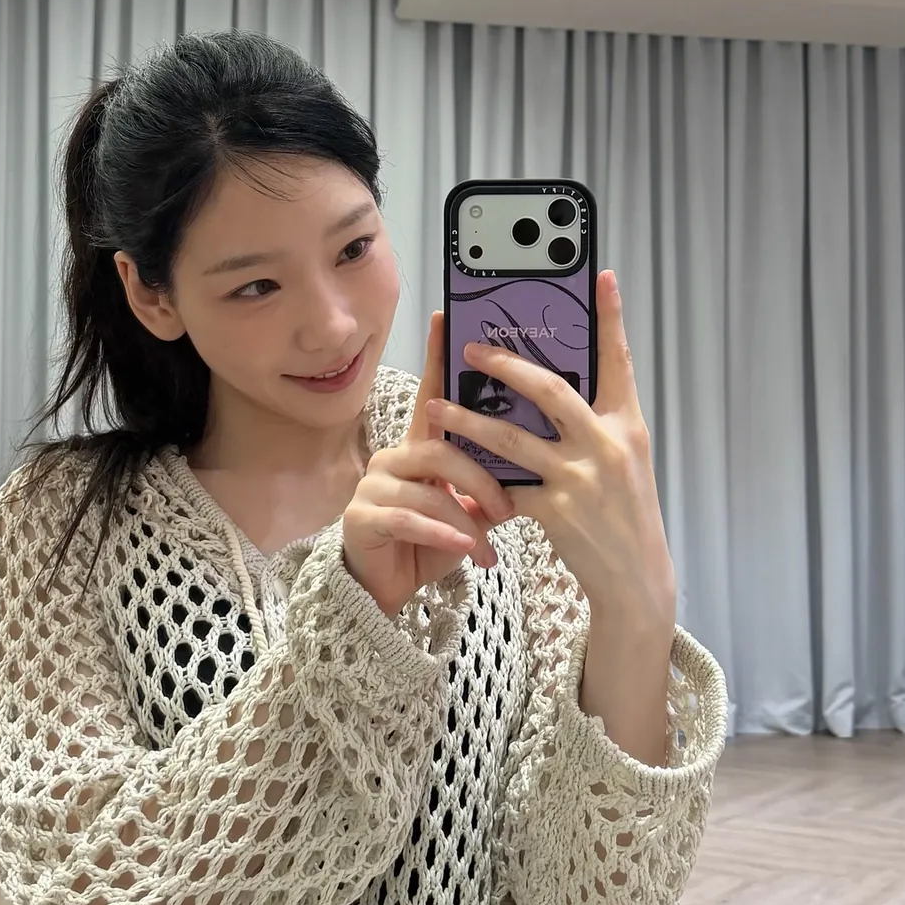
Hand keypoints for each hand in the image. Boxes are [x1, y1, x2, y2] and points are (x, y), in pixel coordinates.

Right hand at [343, 313, 514, 617]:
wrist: (389, 589)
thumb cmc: (435, 540)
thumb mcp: (471, 509)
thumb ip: (493, 479)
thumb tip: (543, 454)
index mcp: (422, 446)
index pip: (434, 395)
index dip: (438, 356)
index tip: (446, 316)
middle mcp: (395, 456)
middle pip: (443, 448)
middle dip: (481, 479)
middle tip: (508, 508)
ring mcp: (374, 485)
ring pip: (430, 486)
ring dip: (466, 517)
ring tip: (488, 543)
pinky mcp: (362, 517)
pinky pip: (410, 518)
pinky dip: (444, 535)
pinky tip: (465, 549)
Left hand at [427, 270, 676, 629]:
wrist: (637, 579)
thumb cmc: (627, 515)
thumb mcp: (625, 462)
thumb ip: (596, 426)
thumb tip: (552, 392)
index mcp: (628, 425)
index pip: (619, 361)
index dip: (610, 318)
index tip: (600, 277)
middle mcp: (608, 445)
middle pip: (550, 389)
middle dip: (505, 365)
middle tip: (470, 348)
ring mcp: (581, 478)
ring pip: (511, 438)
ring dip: (467, 420)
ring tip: (436, 407)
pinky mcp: (556, 511)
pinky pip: (506, 487)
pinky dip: (480, 484)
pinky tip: (456, 478)